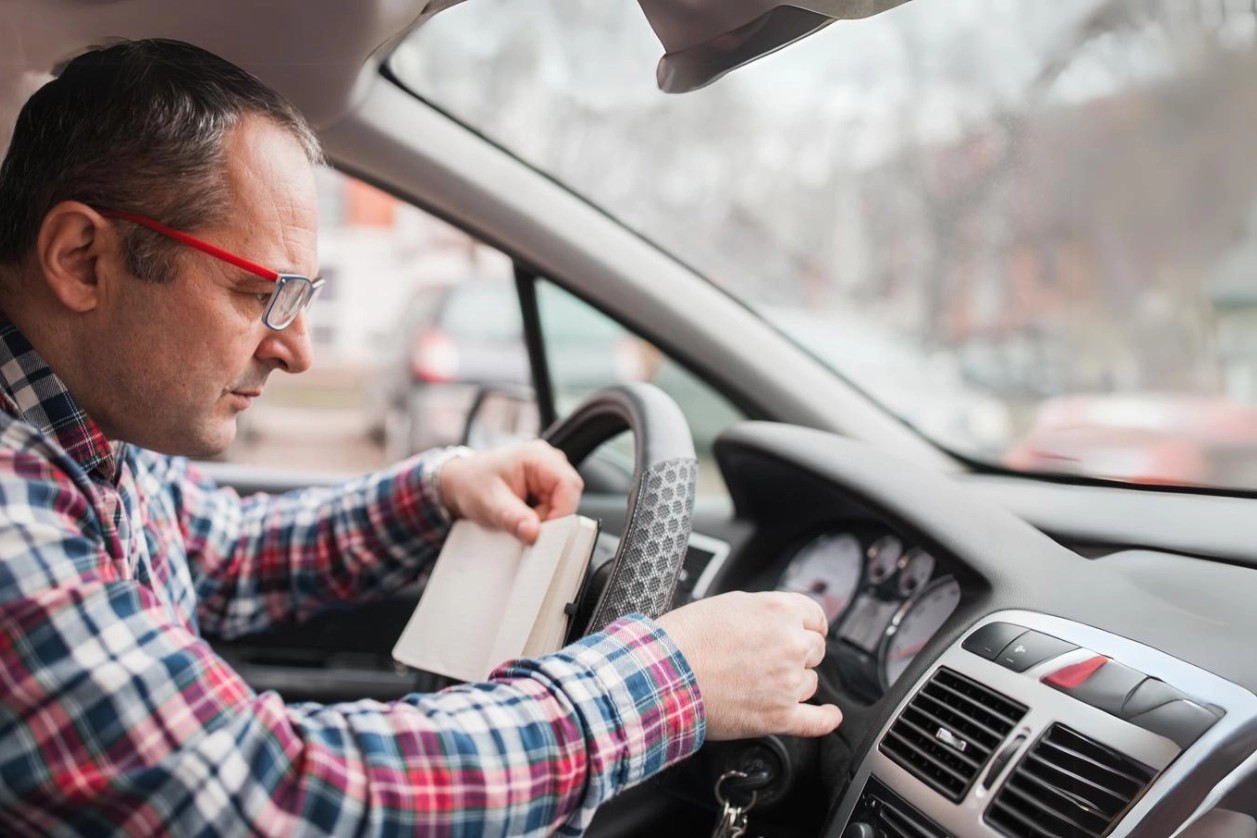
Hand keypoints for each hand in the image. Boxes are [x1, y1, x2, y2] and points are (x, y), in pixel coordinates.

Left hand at [437, 440, 583, 544]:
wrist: (458, 483)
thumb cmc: (471, 484)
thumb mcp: (489, 503)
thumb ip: (512, 518)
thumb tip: (533, 533)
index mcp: (537, 456)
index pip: (568, 485)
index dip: (562, 512)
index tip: (543, 532)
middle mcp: (548, 461)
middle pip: (568, 496)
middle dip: (551, 518)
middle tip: (526, 526)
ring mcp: (547, 473)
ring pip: (561, 504)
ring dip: (544, 519)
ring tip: (518, 519)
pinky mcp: (544, 485)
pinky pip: (553, 507)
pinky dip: (540, 518)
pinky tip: (521, 517)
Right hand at [657, 591, 842, 739]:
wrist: (664, 674)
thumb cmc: (686, 638)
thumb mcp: (729, 603)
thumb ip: (764, 610)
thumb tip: (779, 620)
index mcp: (779, 611)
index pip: (815, 617)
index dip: (807, 626)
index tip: (804, 633)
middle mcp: (790, 643)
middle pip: (815, 649)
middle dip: (797, 653)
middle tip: (769, 659)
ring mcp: (788, 681)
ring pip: (810, 682)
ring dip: (793, 682)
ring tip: (761, 683)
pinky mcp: (779, 715)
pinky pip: (816, 721)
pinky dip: (825, 719)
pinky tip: (828, 716)